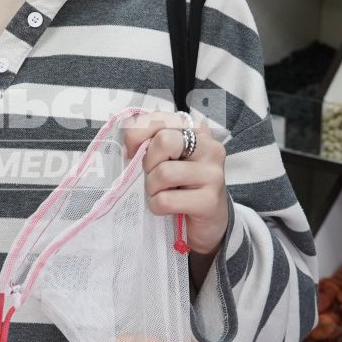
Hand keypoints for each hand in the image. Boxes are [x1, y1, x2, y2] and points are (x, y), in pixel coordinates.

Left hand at [122, 111, 229, 257]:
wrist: (205, 223)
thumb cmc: (179, 186)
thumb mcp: (163, 159)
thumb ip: (147, 143)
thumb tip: (128, 148)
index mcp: (196, 131)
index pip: (158, 119)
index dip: (136, 136)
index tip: (134, 153)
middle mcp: (210, 147)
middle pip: (163, 140)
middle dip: (148, 163)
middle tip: (153, 176)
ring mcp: (213, 173)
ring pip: (163, 173)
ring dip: (152, 188)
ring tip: (161, 193)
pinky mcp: (210, 201)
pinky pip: (165, 200)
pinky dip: (157, 207)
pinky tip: (167, 209)